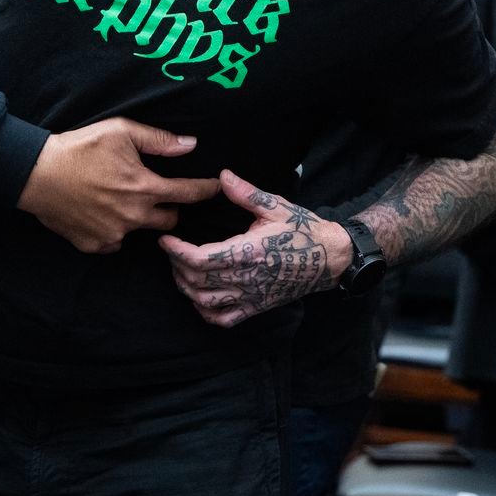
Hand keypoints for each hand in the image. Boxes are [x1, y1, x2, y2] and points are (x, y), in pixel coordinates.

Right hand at [18, 118, 219, 253]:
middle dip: (171, 208)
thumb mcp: (121, 132)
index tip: (216, 188)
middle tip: (159, 194)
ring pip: (142, 231)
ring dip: (141, 218)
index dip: (206, 190)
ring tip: (125, 202)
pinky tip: (103, 214)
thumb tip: (190, 145)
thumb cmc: (79, 148)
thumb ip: (159, 140)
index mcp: (144, 188)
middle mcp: (134, 216)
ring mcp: (114, 234)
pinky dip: (115, 231)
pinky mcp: (94, 245)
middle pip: (170, 220)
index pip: (188, 194)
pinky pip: (115, 242)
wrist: (35, 174)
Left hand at [159, 171, 352, 327]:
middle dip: (176, 265)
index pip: (199, 258)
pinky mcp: (256, 307)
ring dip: (186, 287)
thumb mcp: (276, 206)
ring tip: (181, 271)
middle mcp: (247, 278)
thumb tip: (222, 176)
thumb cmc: (304, 230)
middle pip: (196, 280)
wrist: (329, 258)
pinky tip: (200, 297)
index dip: (176, 251)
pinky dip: (205, 311)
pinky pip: (223, 319)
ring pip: (204, 301)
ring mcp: (251, 296)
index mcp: (248, 252)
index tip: (166, 239)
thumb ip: (246, 193)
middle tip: (172, 250)